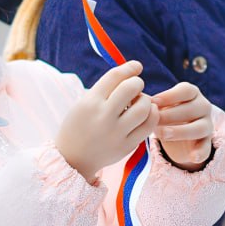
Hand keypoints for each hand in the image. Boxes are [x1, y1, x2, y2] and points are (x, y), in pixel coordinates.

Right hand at [56, 61, 159, 182]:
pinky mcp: (127, 146)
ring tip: (139, 103)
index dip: (129, 67)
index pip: (115, 76)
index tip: (137, 66)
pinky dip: (152, 115)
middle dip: (137, 83)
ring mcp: (116, 132)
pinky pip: (149, 126)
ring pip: (144, 107)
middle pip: (131, 88)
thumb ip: (104, 91)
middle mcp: (103, 116)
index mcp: (90, 102)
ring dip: (146, 100)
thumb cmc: (79, 126)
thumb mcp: (83, 104)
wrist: (72, 159)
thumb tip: (131, 75)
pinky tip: (146, 114)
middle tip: (135, 88)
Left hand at [152, 82, 213, 169]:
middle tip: (154, 120)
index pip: (186, 90)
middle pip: (192, 108)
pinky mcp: (206, 142)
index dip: (170, 96)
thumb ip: (150, 103)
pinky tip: (193, 157)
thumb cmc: (164, 113)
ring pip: (199, 128)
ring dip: (181, 131)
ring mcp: (207, 125)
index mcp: (192, 93)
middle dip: (171, 115)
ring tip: (163, 134)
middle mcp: (203, 106)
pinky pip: (206, 148)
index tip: (153, 102)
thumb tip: (135, 99)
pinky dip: (201, 153)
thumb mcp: (158, 106)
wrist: (175, 133)